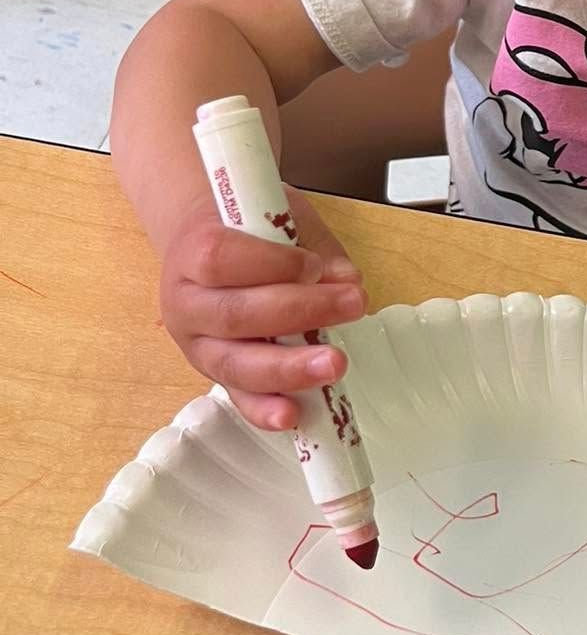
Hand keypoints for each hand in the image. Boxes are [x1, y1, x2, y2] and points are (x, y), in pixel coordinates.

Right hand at [160, 187, 367, 432]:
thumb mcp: (278, 219)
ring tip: (334, 364)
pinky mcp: (215, 375)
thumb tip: (347, 282)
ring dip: (289, 368)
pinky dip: (265, 409)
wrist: (204, 246)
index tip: (316, 265)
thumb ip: (312, 247)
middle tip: (353, 305)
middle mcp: (185, 303)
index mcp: (192, 252)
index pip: (221, 259)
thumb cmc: (246, 229)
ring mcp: (196, 345)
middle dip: (299, 313)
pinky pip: (238, 397)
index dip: (272, 265)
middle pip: (234, 315)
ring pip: (235, 363)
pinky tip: (294, 415)